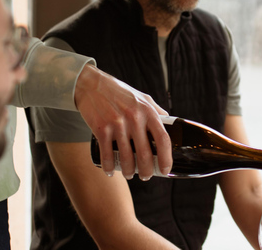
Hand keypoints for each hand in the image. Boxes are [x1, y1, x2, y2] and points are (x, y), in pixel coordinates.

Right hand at [74, 65, 172, 180]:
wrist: (91, 85)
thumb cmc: (119, 92)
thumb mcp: (142, 97)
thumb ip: (156, 111)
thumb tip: (170, 125)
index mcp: (148, 111)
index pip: (163, 139)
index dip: (166, 158)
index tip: (165, 170)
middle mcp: (134, 118)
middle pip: (145, 154)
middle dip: (147, 171)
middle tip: (146, 176)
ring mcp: (117, 124)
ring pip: (126, 158)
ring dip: (129, 171)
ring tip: (129, 174)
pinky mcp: (101, 129)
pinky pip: (107, 155)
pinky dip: (109, 167)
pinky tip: (110, 171)